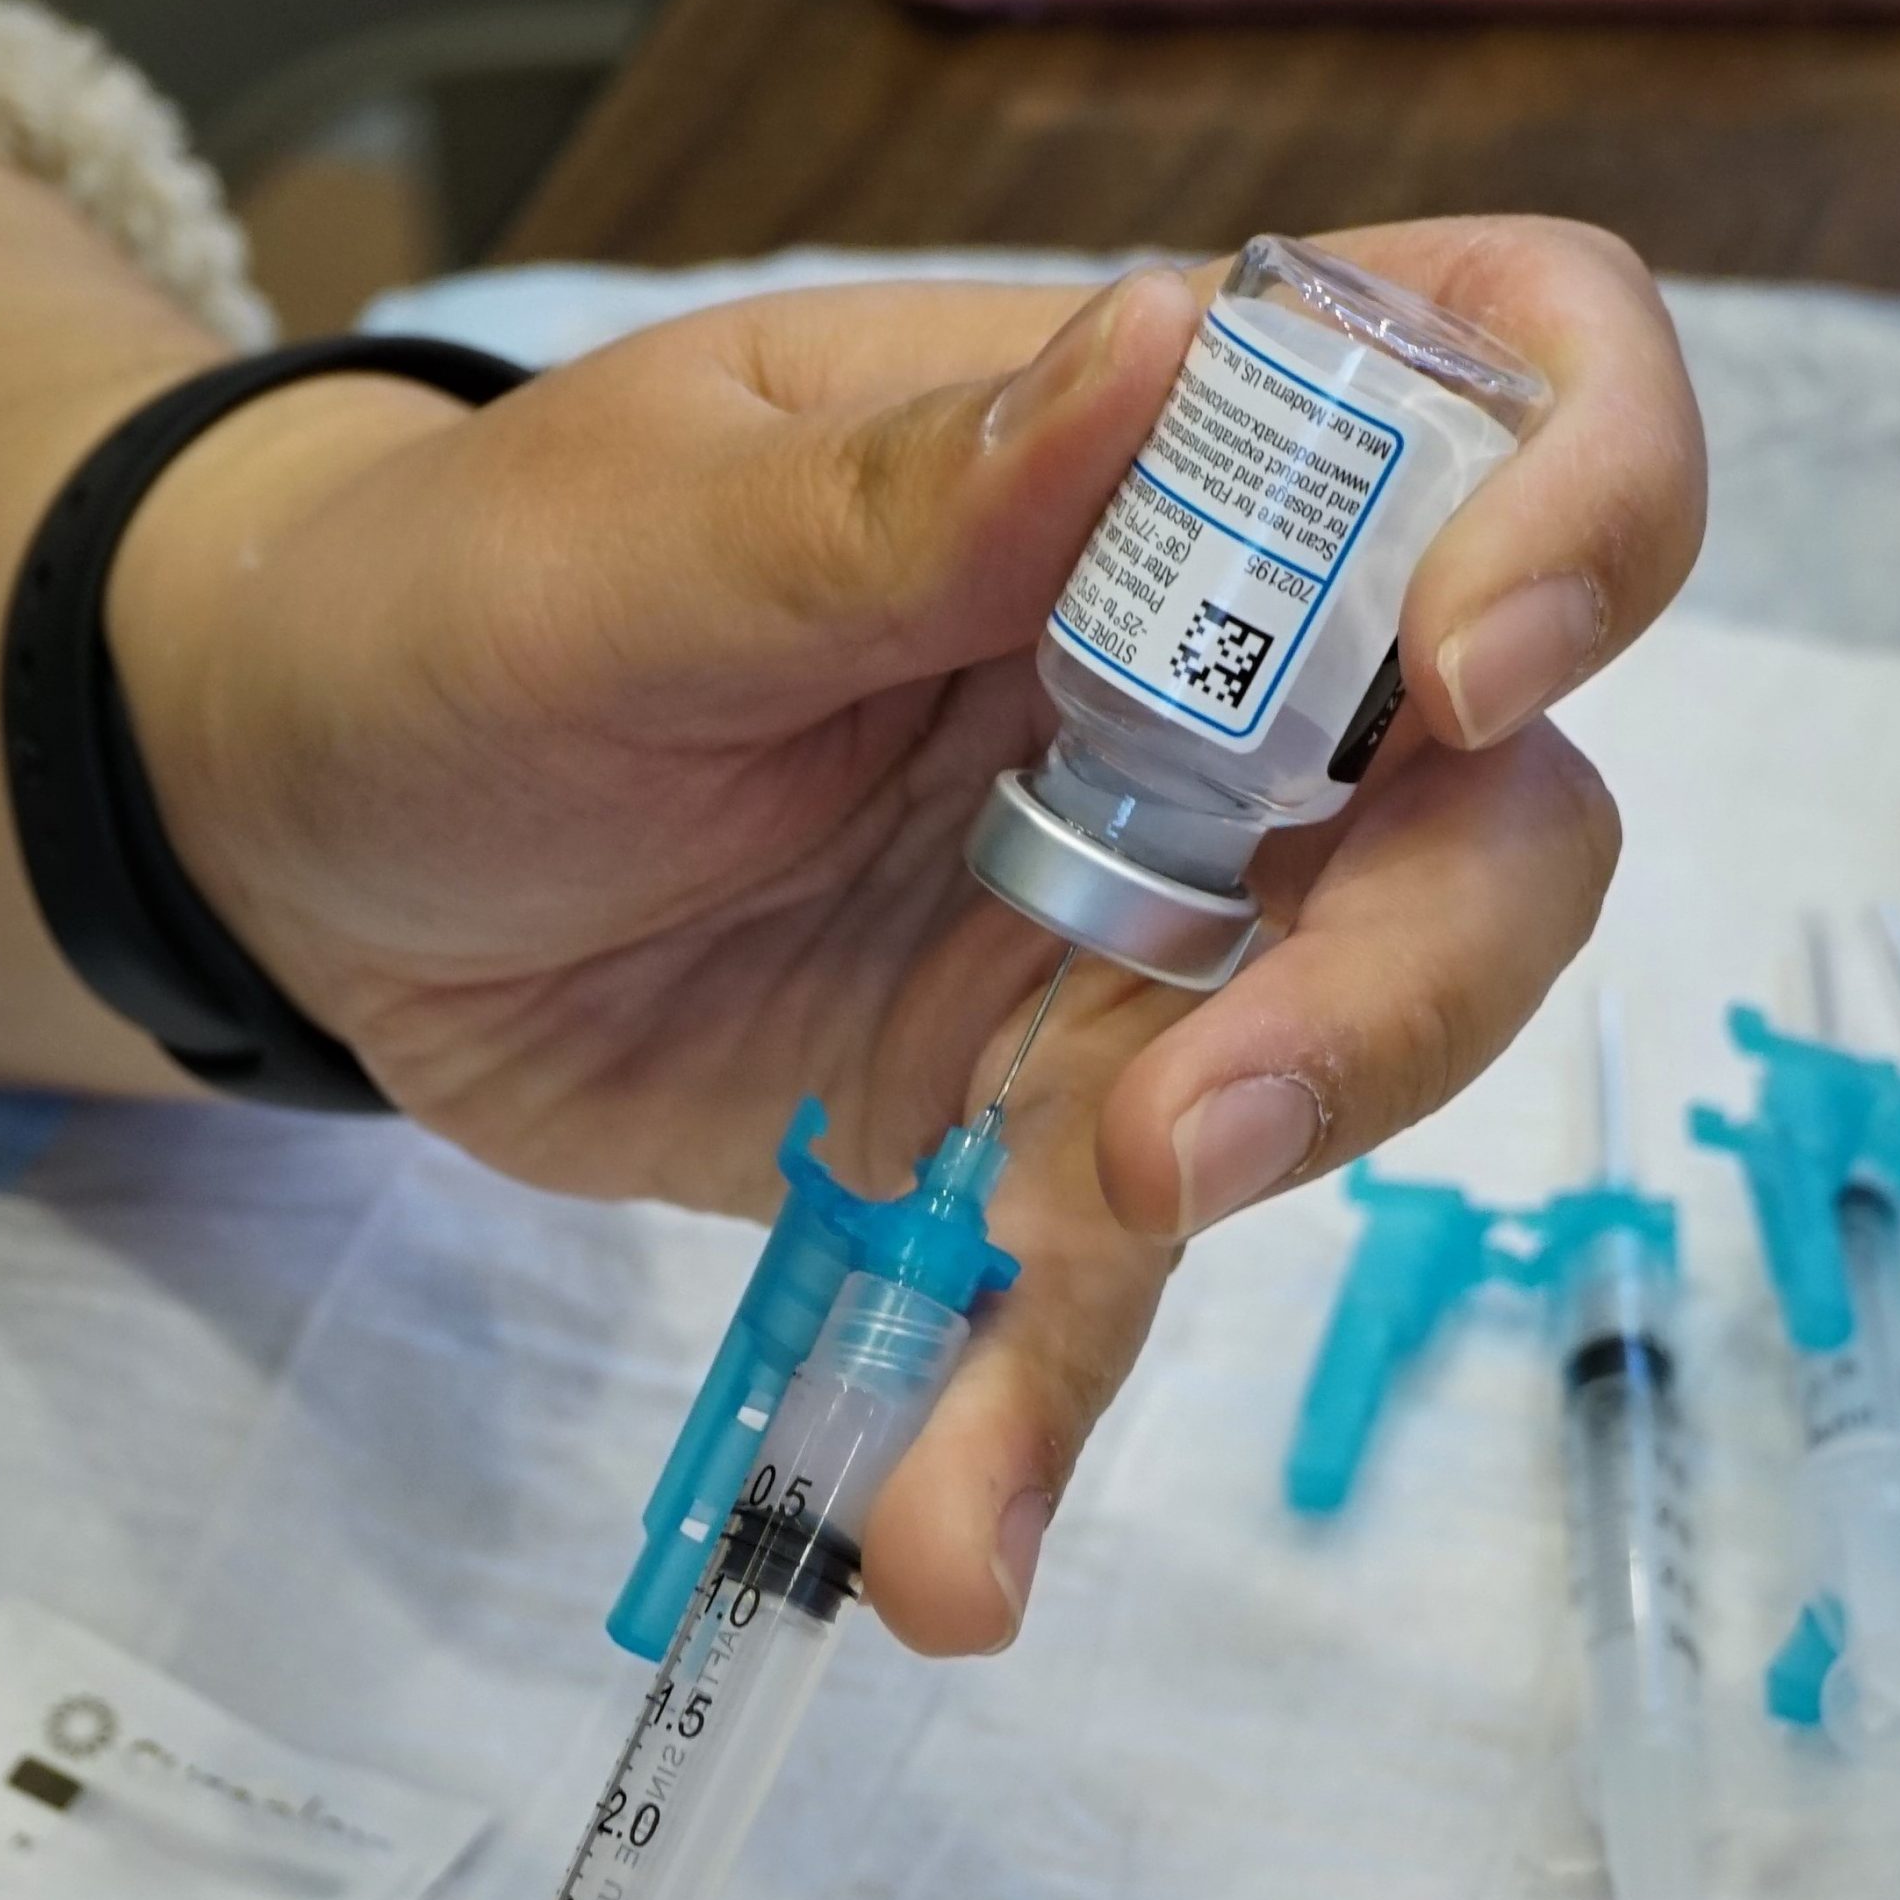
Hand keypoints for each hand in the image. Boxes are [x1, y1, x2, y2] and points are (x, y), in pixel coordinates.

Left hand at [111, 222, 1705, 1654]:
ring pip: (1328, 1086)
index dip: (1579, 512)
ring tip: (996, 1383)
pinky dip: (1032, 1425)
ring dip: (1206, 1246)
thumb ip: (890, 504)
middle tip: (1166, 1140)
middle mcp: (1195, 701)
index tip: (1453, 683)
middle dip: (1392, 994)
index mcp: (1134, 471)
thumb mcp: (627, 554)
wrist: (320, 858)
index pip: (1492, 393)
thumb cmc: (450, 622)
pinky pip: (1092, 1294)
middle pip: (1482, 827)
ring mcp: (1128, 934)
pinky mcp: (1021, 1135)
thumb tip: (1169, 341)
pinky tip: (950, 1558)